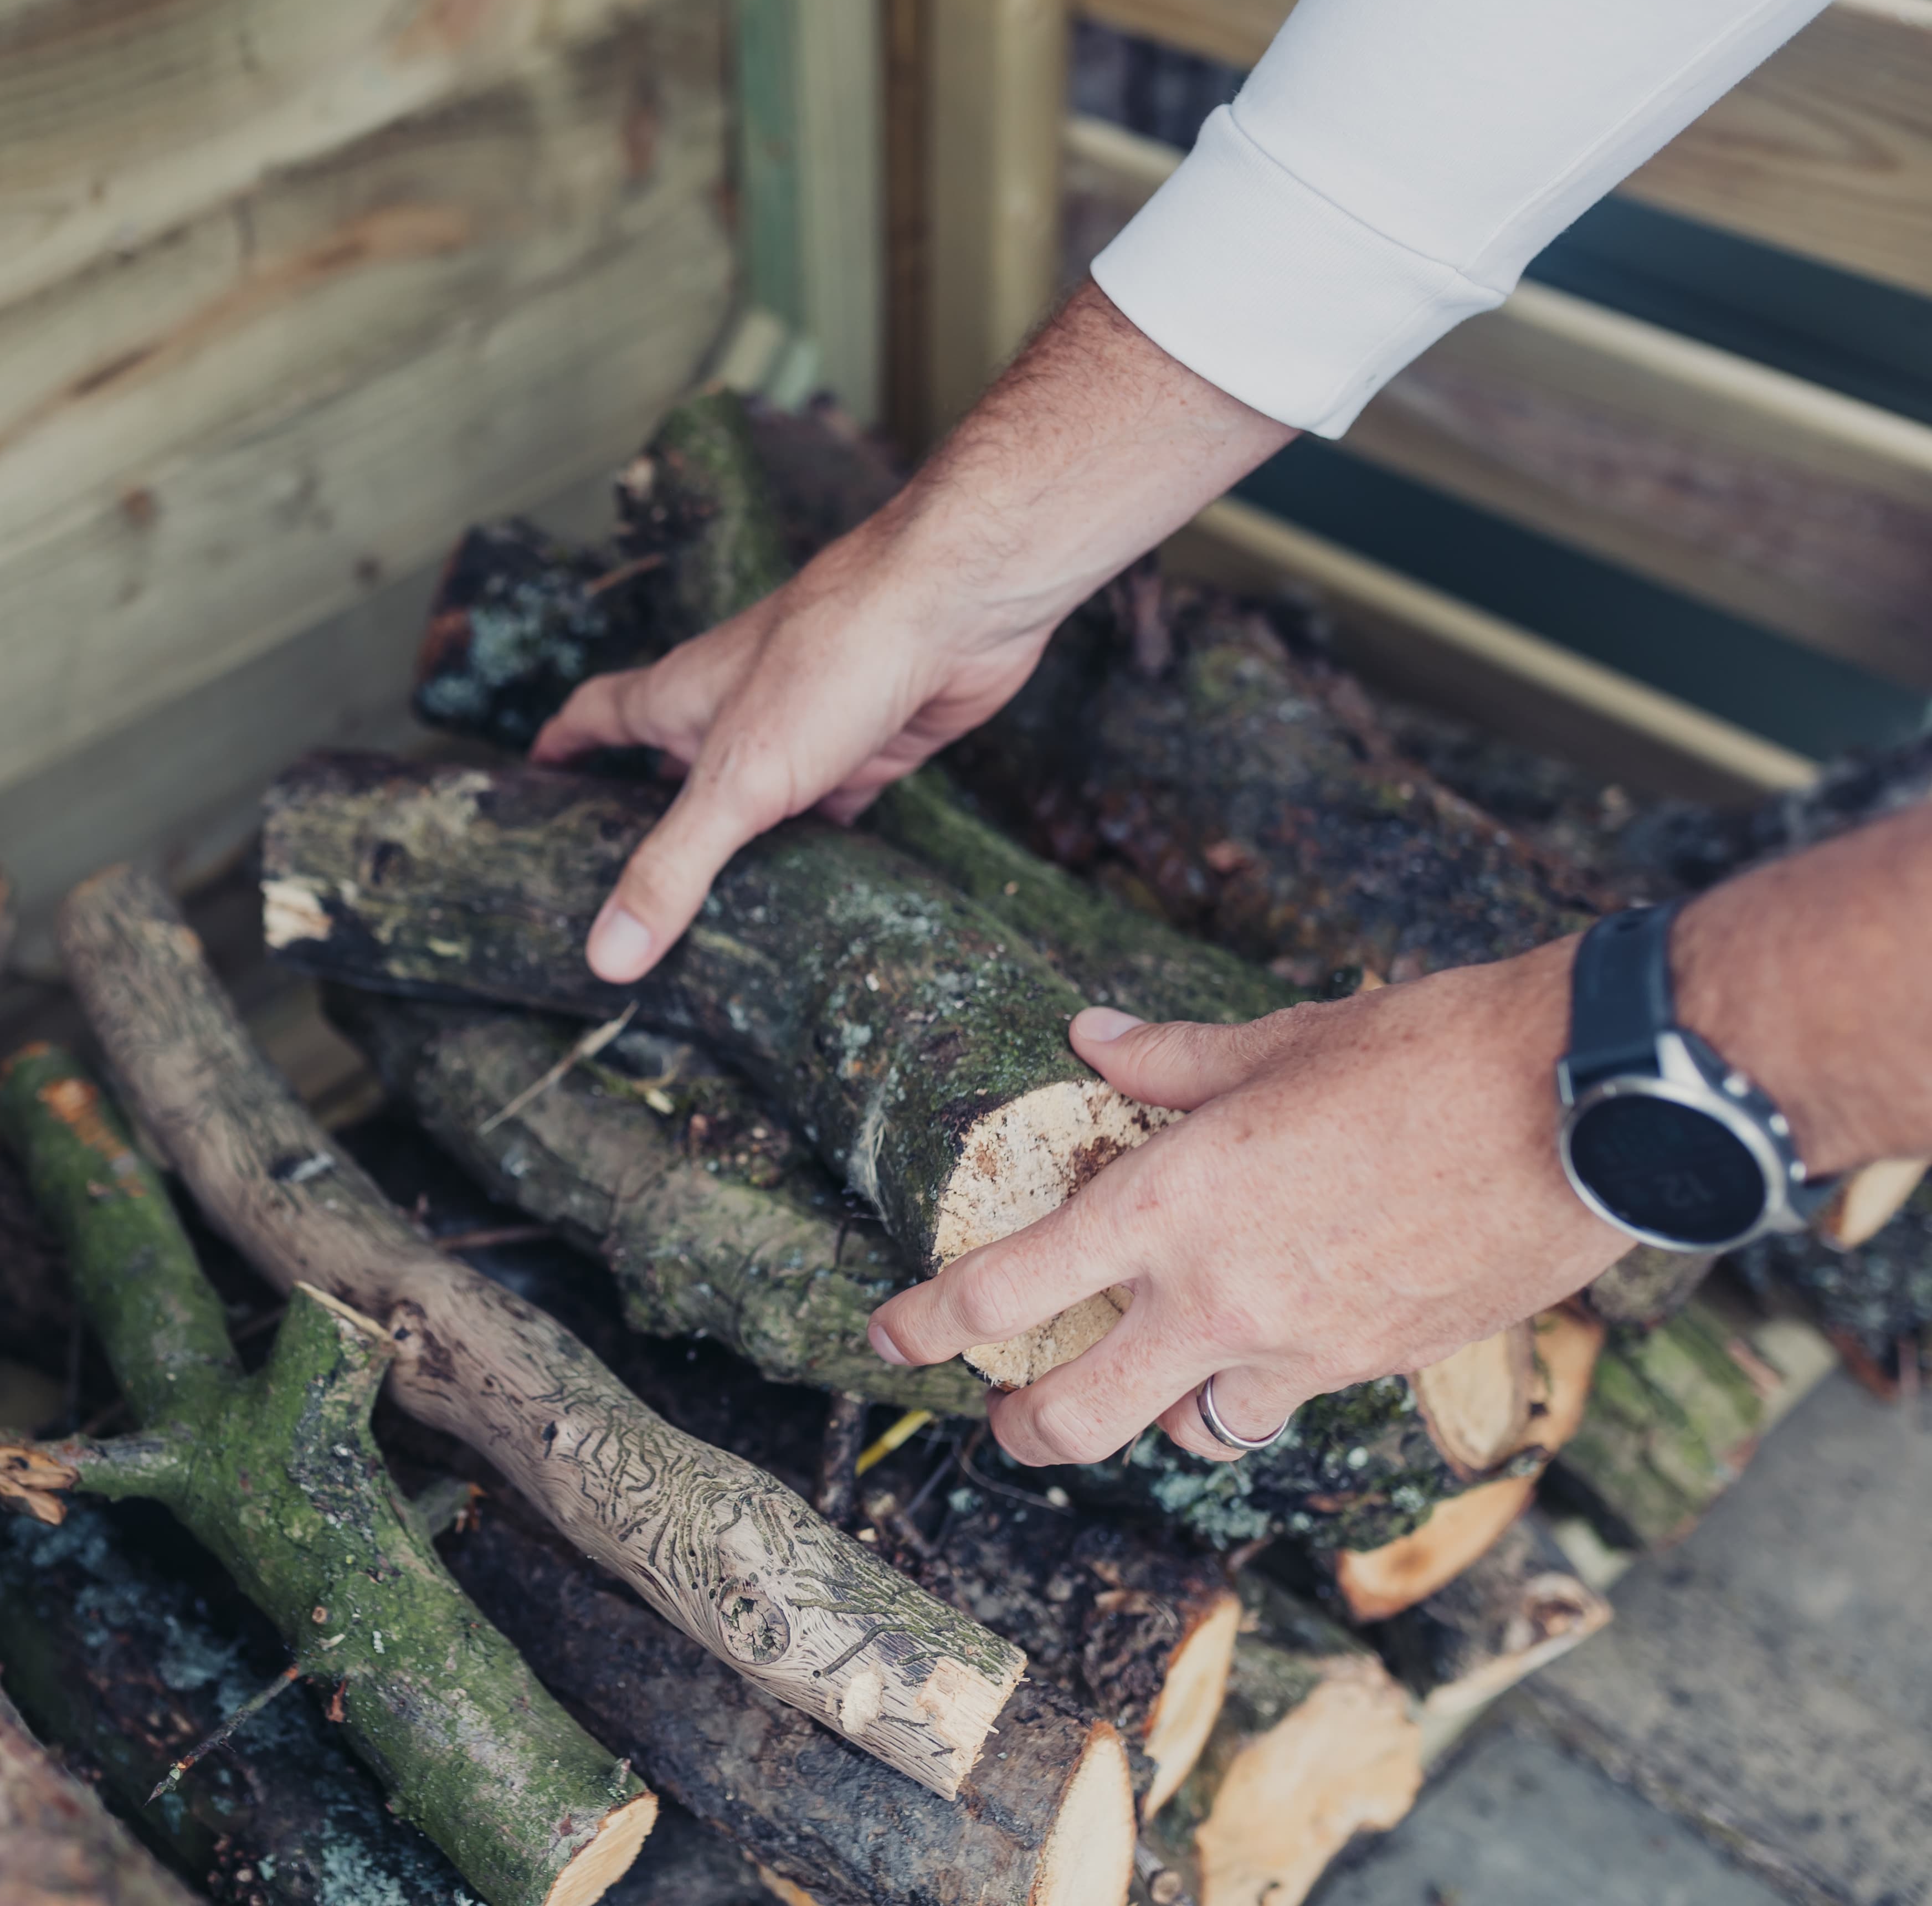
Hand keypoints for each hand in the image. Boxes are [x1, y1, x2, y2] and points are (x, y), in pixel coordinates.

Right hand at [530, 513, 1058, 973]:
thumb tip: (607, 953)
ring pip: (751, 798)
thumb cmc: (834, 658)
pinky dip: (813, 851)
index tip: (530, 780)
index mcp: (680, 696)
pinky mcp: (869, 753)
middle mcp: (734, 710)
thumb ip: (673, 867)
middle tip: (614, 884)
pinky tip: (811, 896)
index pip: (597, 715)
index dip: (560, 746)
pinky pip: (826, 814)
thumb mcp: (736, 779)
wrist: (958, 606)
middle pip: (669, 764)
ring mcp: (803, 731)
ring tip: (706, 916)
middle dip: (640, 814)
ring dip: (732, 845)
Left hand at [868, 938, 1634, 1466]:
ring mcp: (1299, 1348)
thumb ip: (1170, 1062)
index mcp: (1169, 1206)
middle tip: (1002, 1411)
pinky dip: (1256, 1392)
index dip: (927, 1323)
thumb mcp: (1278, 1041)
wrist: (1581, 1109)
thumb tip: (1095, 1039)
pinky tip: (1265, 1347)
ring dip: (1153, 1416)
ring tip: (1146, 1379)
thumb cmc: (1426, 1054)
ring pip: (1186, 1434)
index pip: (1006, 1291)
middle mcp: (1217, 1298)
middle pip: (1072, 1419)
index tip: (891, 1333)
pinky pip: (1281, 1405)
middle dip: (1019, 1427)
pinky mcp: (1375, 1368)